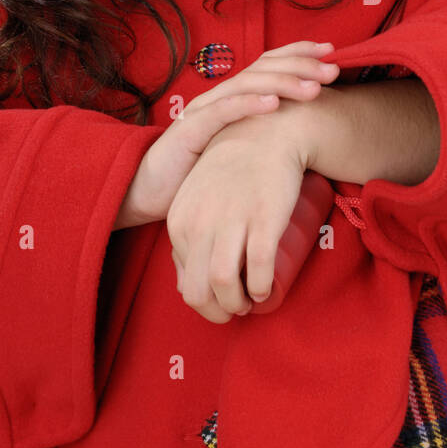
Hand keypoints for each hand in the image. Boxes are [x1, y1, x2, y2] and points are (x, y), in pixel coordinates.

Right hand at [113, 40, 338, 227]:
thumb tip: (311, 134)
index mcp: (233, 98)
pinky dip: (250, 104)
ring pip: (248, 85)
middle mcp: (220, 97)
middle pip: (264, 69)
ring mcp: (204, 111)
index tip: (332, 52)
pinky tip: (275, 103)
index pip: (268, 64)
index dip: (299, 54)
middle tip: (334, 68)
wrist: (148, 191)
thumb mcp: (241, 150)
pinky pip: (223, 112)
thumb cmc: (200, 173)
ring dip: (284, 83)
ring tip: (315, 87)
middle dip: (302, 65)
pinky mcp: (190, 131)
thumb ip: (267, 137)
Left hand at [167, 106, 309, 322]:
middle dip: (219, 312)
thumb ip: (187, 239)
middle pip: (200, 291)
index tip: (225, 300)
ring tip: (252, 300)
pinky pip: (259, 269)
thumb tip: (186, 286)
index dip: (206, 303)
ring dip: (239, 304)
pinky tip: (267, 290)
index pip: (185, 282)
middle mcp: (199, 223)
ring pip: (224, 284)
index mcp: (179, 222)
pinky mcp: (263, 219)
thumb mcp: (197, 203)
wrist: (265, 135)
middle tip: (239, 308)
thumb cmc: (232, 173)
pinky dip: (261, 288)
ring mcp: (231, 221)